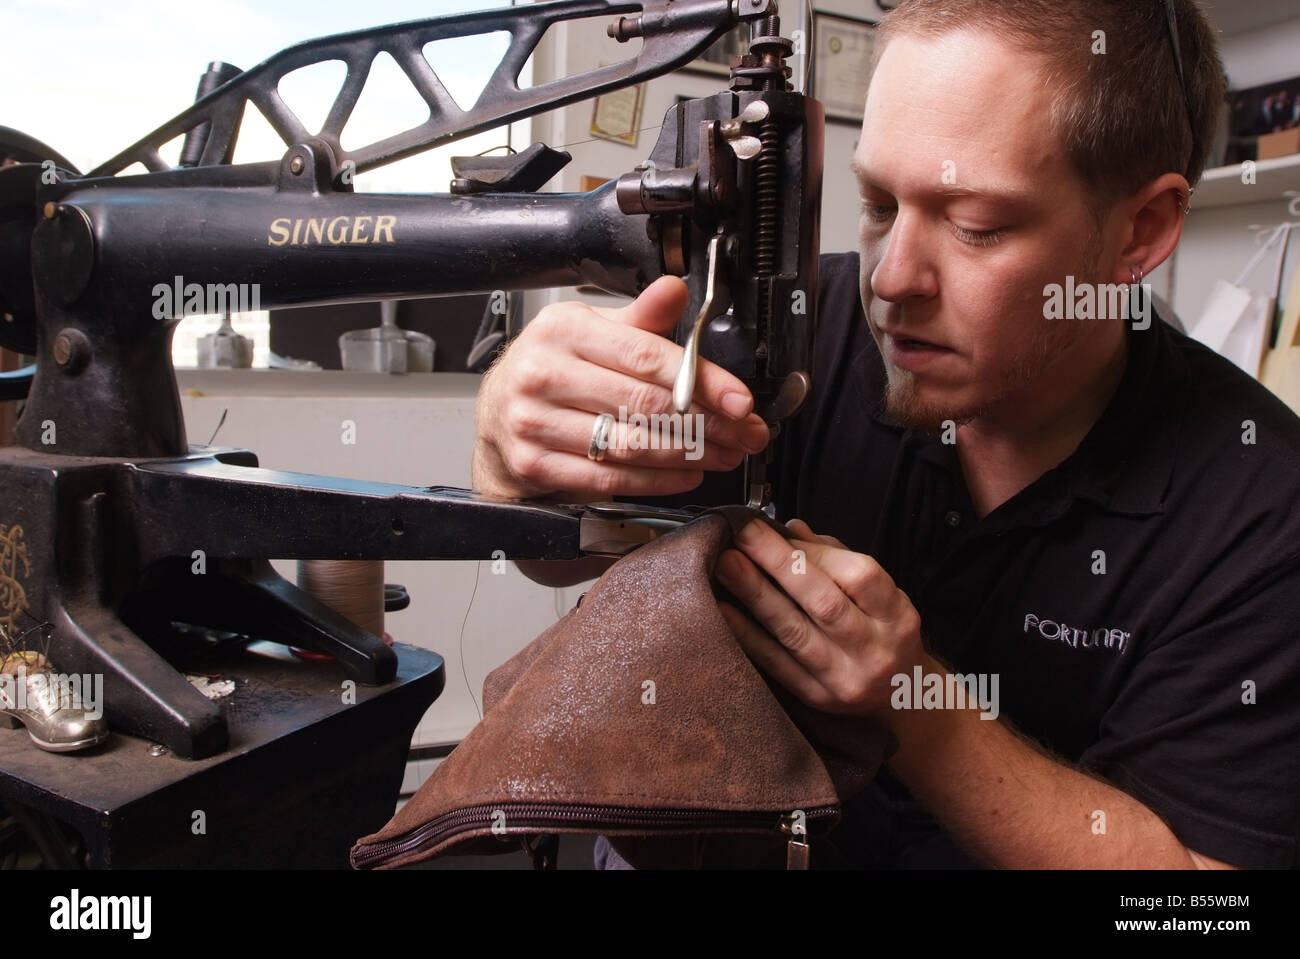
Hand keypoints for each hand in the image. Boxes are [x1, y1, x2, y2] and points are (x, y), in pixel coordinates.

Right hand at [472, 276, 770, 499]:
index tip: (739, 399)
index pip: (645, 356)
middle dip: (707, 423)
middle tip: (743, 434)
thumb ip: (640, 319)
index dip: (701, 380)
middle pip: (644, 403)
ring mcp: (533, 422)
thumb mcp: (591, 332)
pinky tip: (685, 474)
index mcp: (563, 330)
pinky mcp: (533, 465)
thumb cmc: (551, 371)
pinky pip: (608, 478)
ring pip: (630, 444)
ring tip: (722, 454)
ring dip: (688, 455)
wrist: (496, 419)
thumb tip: (675, 290)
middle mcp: (543, 373)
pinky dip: (655, 481)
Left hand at [715, 518, 923, 718]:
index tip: (776, 531)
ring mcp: (845, 678)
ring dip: (755, 595)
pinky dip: (748, 635)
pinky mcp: (816, 697)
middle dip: (778, 564)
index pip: (857, 577)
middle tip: (742, 535)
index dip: (814, 552)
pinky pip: (776, 664)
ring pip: (794, 633)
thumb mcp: (879, 595)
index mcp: (895, 615)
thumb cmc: (883, 632)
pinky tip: (725, 611)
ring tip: (726, 566)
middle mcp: (874, 649)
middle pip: (823, 603)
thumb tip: (792, 529)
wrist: (901, 696)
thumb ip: (837, 559)